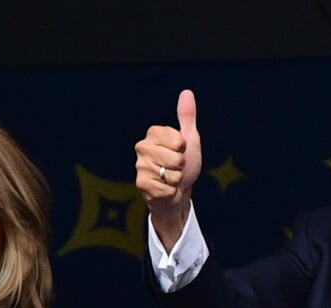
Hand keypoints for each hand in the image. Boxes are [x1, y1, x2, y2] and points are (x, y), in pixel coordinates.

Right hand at [135, 89, 201, 250]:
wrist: (178, 191)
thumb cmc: (184, 165)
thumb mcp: (189, 139)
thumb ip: (187, 117)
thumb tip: (187, 93)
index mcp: (154, 133)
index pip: (179, 141)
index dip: (184, 149)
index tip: (180, 152)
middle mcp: (143, 147)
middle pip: (175, 158)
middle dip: (180, 167)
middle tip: (175, 168)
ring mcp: (140, 166)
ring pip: (170, 174)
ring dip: (175, 180)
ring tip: (169, 178)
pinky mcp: (141, 183)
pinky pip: (165, 187)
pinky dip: (170, 191)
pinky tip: (164, 188)